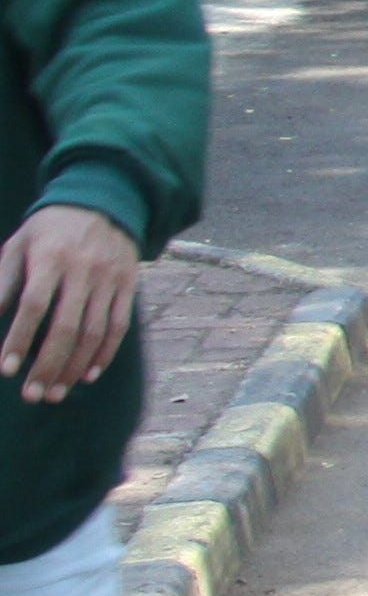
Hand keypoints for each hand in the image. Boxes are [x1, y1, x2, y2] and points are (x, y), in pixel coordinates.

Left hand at [0, 205, 137, 403]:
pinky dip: (104, 354)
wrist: (103, 200)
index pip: (35, 305)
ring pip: (94, 332)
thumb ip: (2, 283)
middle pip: (67, 326)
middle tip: (32, 395)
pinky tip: (87, 375)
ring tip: (55, 393)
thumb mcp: (18, 246)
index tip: (7, 369)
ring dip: (74, 367)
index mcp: (51, 258)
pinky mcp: (128, 285)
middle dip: (48, 364)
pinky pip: (119, 326)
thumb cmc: (48, 231)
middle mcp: (84, 270)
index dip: (20, 338)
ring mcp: (110, 279)